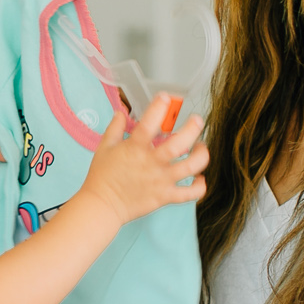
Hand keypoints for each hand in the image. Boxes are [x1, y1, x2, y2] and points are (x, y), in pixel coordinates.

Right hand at [78, 94, 206, 226]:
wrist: (102, 205)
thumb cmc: (102, 177)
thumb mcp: (104, 147)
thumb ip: (115, 128)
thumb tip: (121, 112)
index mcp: (135, 148)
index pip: (149, 123)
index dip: (159, 107)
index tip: (166, 98)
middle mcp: (152, 162)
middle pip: (180, 143)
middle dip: (192, 129)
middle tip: (197, 121)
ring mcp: (161, 180)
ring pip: (191, 166)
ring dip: (201, 155)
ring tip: (201, 147)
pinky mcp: (166, 196)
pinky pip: (190, 193)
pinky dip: (200, 186)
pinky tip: (199, 178)